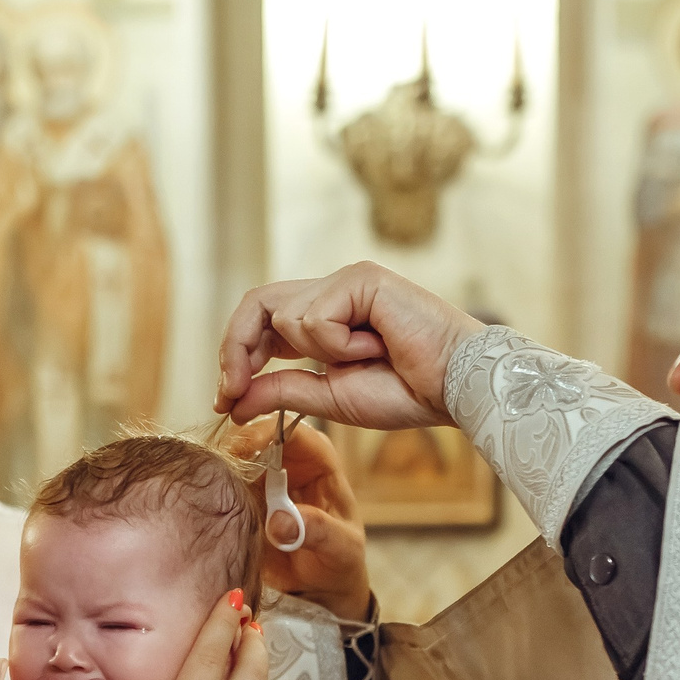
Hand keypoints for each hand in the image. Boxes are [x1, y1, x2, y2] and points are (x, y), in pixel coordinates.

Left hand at [213, 263, 483, 429]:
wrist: (455, 388)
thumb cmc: (407, 392)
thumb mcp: (330, 397)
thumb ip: (282, 391)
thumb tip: (233, 401)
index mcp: (323, 320)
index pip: (260, 323)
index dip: (234, 357)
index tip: (225, 398)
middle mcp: (332, 293)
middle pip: (256, 304)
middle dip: (236, 350)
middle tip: (231, 390)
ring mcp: (347, 282)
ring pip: (285, 315)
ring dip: (316, 354)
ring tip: (363, 359)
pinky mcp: (362, 279)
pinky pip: (315, 318)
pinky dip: (337, 344)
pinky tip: (375, 346)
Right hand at [221, 416, 371, 621]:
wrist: (320, 590)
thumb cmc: (339, 563)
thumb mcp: (341, 549)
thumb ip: (317, 531)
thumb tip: (280, 521)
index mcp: (319, 464)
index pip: (295, 433)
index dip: (270, 433)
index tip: (248, 449)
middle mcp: (287, 465)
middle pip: (256, 439)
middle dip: (236, 448)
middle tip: (221, 467)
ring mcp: (261, 483)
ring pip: (234, 461)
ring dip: (221, 470)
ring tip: (212, 487)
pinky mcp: (241, 502)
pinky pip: (223, 488)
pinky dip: (213, 492)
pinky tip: (207, 503)